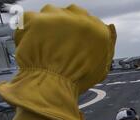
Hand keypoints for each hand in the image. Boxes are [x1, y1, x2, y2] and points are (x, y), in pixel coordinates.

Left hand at [0, 5, 116, 119]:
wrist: (52, 84)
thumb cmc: (78, 78)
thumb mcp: (102, 65)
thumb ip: (108, 44)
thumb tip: (110, 28)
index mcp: (95, 26)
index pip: (87, 22)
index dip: (79, 35)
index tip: (73, 46)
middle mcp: (76, 15)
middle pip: (69, 15)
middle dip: (64, 28)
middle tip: (59, 47)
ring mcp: (54, 15)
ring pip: (50, 14)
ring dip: (47, 27)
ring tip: (44, 48)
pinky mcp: (34, 18)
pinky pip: (30, 19)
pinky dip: (29, 30)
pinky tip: (32, 46)